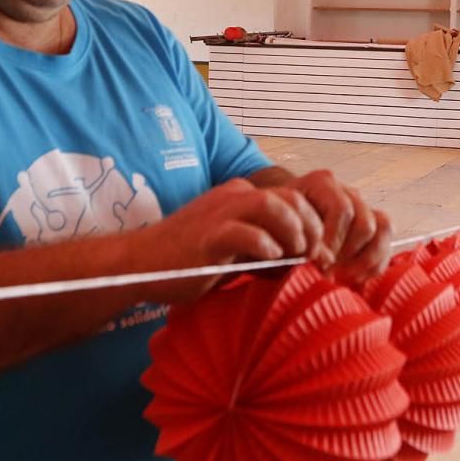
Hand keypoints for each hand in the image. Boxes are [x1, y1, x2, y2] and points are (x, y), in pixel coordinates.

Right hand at [134, 178, 327, 302]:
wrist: (141, 264)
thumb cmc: (190, 262)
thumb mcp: (237, 251)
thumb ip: (266, 249)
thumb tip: (302, 261)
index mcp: (242, 196)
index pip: (293, 197)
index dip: (313, 223)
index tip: (318, 252)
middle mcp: (234, 197)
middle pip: (289, 197)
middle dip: (310, 226)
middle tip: (313, 256)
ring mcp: (219, 213)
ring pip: (270, 205)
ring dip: (292, 230)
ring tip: (296, 254)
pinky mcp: (206, 236)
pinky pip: (243, 232)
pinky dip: (264, 245)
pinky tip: (269, 260)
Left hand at [279, 170, 392, 283]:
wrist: (282, 221)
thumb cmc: (278, 225)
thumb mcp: (278, 226)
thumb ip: (294, 240)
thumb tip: (319, 260)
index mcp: (322, 183)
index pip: (342, 210)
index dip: (333, 240)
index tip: (319, 262)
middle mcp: (347, 191)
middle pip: (364, 222)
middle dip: (348, 254)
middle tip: (329, 272)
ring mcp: (363, 206)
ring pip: (382, 229)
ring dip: (365, 260)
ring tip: (344, 277)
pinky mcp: (373, 224)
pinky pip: (387, 241)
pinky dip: (375, 264)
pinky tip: (355, 278)